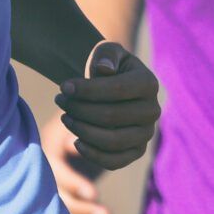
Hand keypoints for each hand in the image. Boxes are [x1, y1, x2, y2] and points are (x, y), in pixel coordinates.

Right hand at [44, 121, 110, 213]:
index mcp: (49, 157)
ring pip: (71, 212)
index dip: (75, 184)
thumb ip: (74, 133)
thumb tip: (76, 144)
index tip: (93, 193)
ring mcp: (58, 190)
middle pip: (64, 200)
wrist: (65, 126)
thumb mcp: (73, 120)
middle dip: (85, 210)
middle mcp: (50, 177)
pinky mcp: (69, 199)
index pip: (60, 175)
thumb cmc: (74, 116)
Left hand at [53, 40, 159, 175]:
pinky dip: (93, 155)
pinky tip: (76, 141)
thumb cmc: (106, 66)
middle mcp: (153, 111)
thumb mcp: (106, 52)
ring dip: (82, 130)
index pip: (117, 90)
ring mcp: (146, 134)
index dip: (87, 90)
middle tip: (59, 100)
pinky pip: (115, 161)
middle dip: (80, 109)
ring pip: (112, 141)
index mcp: (149, 83)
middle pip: (111, 116)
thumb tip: (104, 70)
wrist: (111, 86)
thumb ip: (106, 55)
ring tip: (65, 117)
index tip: (63, 87)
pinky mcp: (137, 151)